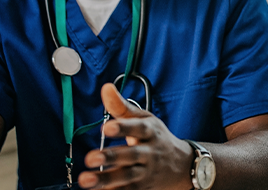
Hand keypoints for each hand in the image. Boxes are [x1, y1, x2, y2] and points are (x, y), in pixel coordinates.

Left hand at [78, 83, 193, 189]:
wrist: (181, 165)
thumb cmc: (155, 138)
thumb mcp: (143, 119)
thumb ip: (122, 106)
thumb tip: (105, 88)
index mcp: (149, 132)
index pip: (137, 129)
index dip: (123, 128)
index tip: (106, 127)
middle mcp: (150, 153)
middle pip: (132, 155)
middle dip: (111, 157)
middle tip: (90, 157)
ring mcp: (147, 172)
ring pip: (127, 177)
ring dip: (106, 180)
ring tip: (86, 179)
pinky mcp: (142, 187)